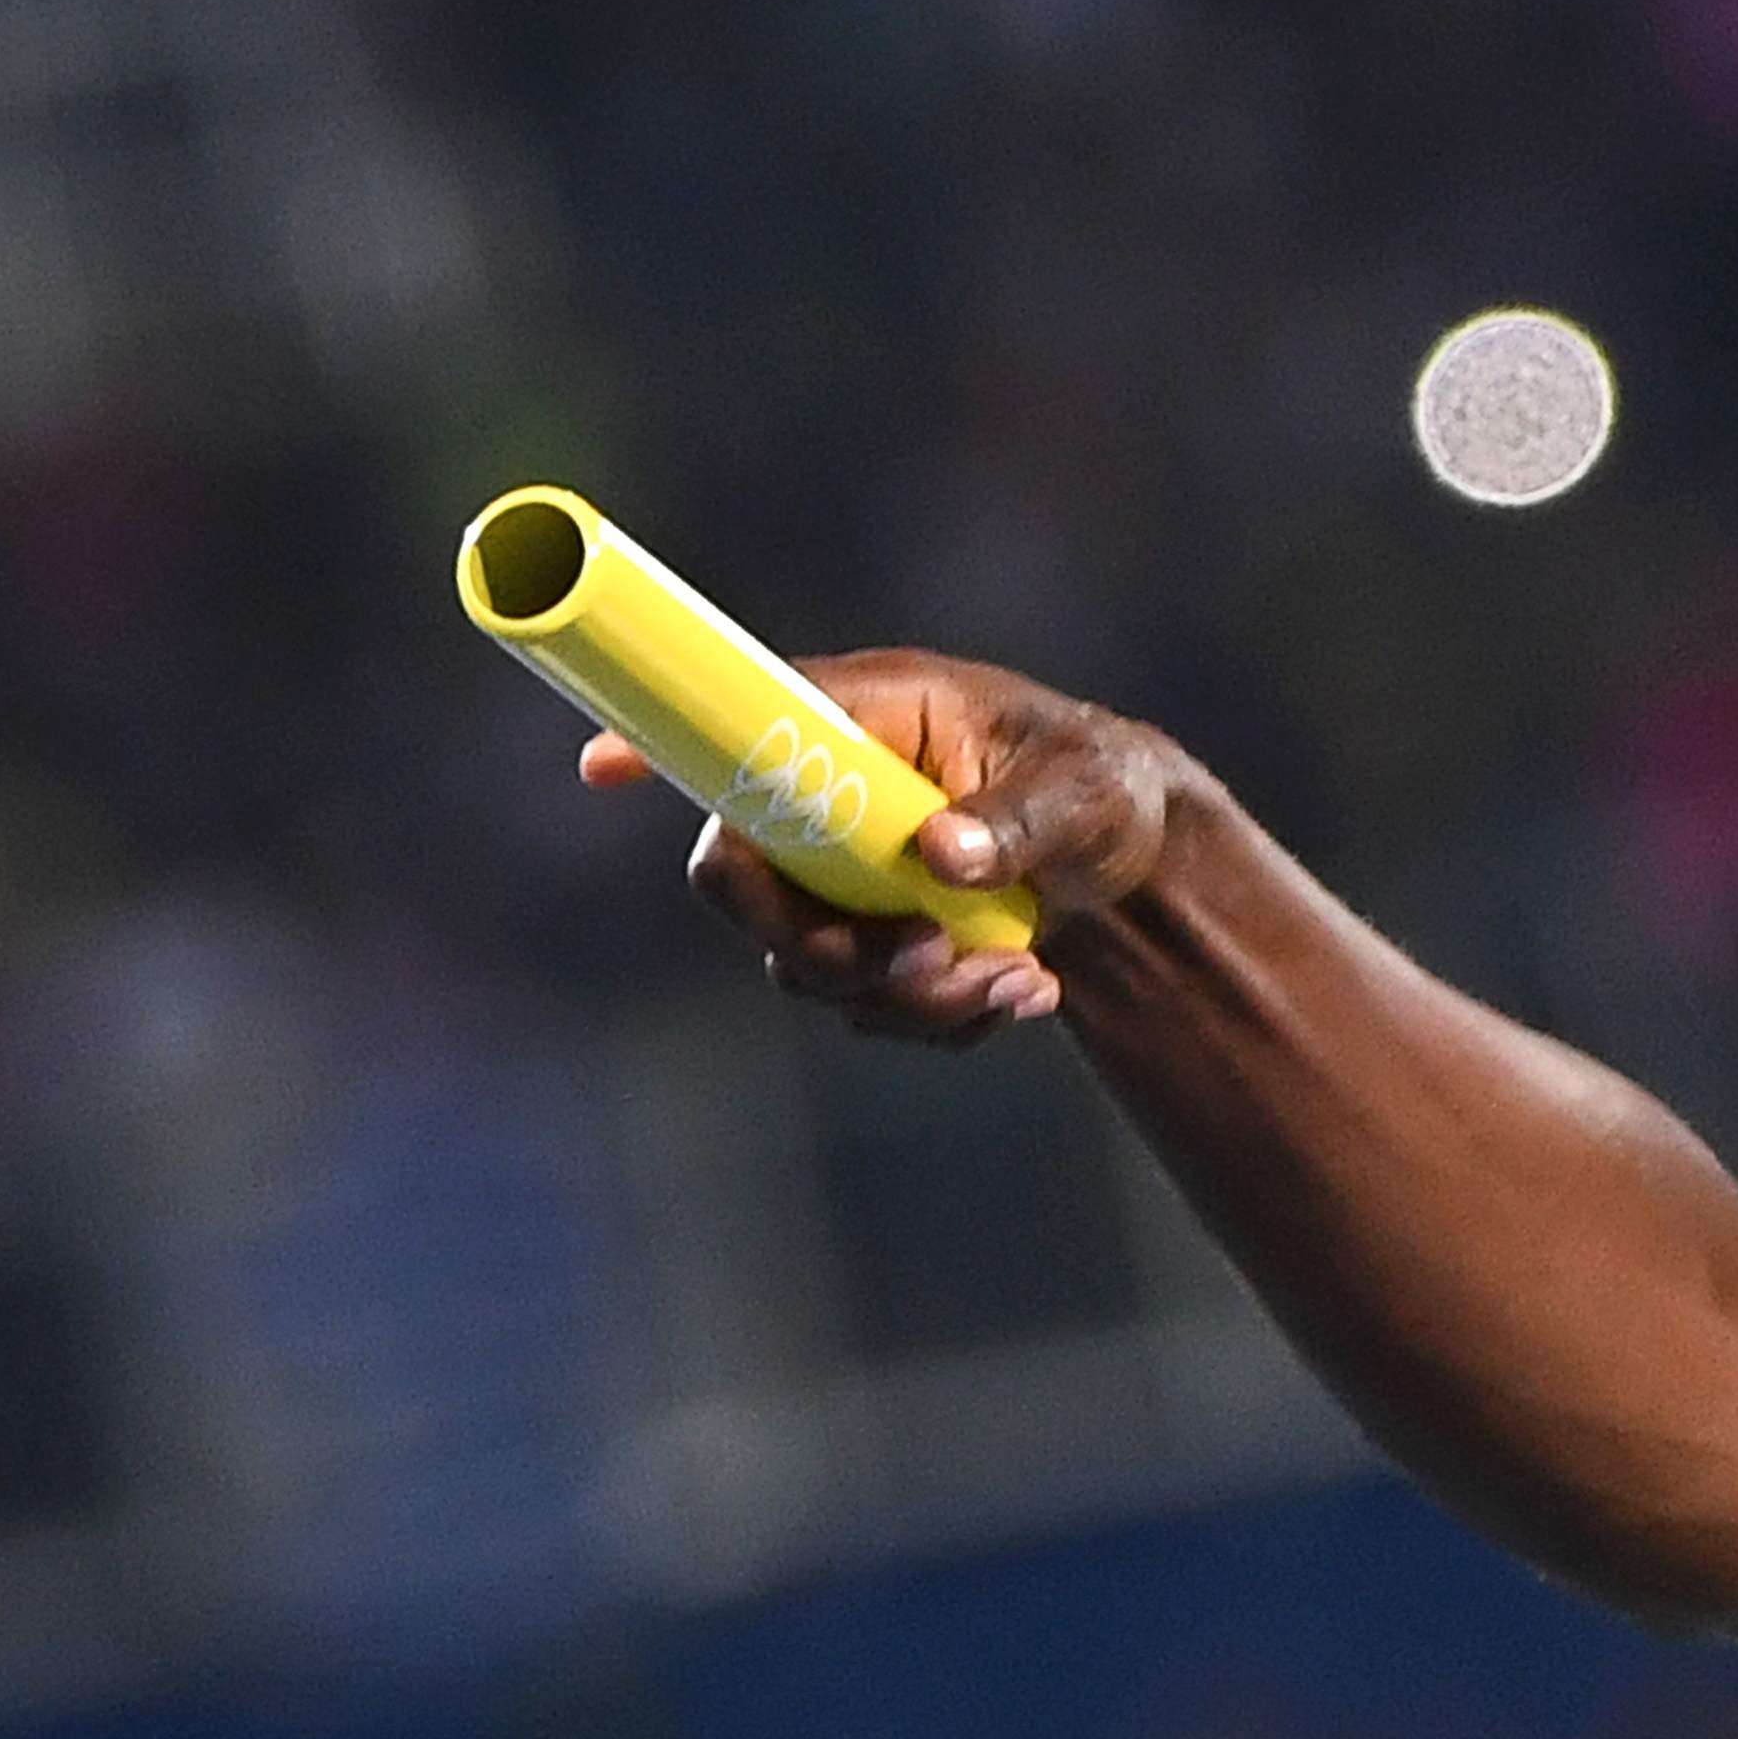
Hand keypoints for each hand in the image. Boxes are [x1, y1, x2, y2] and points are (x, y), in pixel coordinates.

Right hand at [574, 651, 1198, 1044]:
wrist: (1137, 866)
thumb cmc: (1104, 788)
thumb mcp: (1084, 792)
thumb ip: (1020, 820)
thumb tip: (944, 854)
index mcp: (859, 718)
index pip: (733, 726)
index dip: (655, 746)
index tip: (600, 766)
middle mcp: (822, 796)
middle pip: (743, 887)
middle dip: (832, 949)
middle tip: (935, 959)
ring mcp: (834, 875)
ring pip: (807, 968)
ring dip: (912, 999)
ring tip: (1024, 980)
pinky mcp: (864, 941)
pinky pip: (864, 1008)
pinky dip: (941, 1020)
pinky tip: (1027, 993)